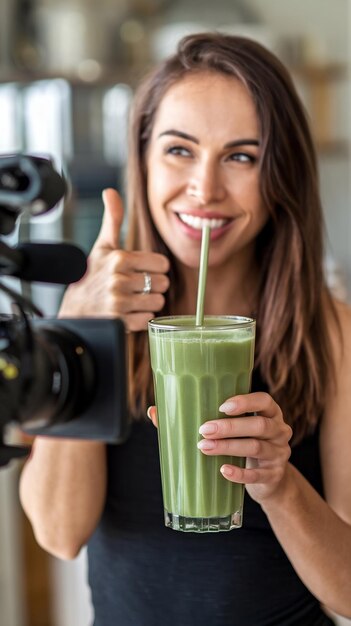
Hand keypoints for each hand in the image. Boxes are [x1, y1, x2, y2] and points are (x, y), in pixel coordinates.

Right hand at [59, 188, 169, 330]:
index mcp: (119, 258)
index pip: (162, 264)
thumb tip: (110, 192)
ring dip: (148, 303)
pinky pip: (148, 319)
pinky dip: (141, 319)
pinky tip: (128, 313)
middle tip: (137, 287)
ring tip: (132, 300)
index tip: (143, 271)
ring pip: (158, 302)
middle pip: (163, 283)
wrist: (75, 311)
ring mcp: (119, 302)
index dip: (155, 269)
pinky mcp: (120, 322)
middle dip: (153, 286)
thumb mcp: (102, 247)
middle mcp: (119, 279)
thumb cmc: (92, 277)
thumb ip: (113, 220)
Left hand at [197, 392, 292, 503]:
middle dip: (230, 427)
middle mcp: (280, 432)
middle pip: (259, 425)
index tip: (221, 407)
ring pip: (255, 447)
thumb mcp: (249, 428)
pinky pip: (256, 475)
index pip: (265, 401)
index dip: (245, 402)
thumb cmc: (252, 443)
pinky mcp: (275, 475)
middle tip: (205, 429)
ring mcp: (279, 454)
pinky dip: (239, 473)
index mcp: (273, 414)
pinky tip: (223, 470)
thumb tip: (199, 414)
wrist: (272, 479)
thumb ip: (234, 419)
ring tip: (205, 447)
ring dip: (227, 447)